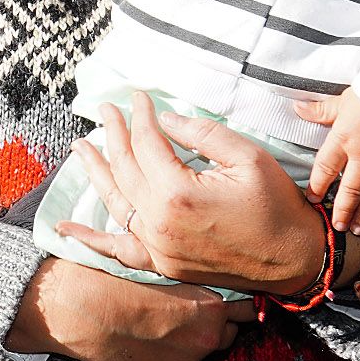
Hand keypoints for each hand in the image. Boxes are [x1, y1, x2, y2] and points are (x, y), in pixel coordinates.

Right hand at [5, 257, 253, 360]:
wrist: (75, 309)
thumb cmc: (112, 276)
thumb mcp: (158, 265)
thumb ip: (192, 277)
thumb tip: (210, 275)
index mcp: (210, 305)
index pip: (248, 306)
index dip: (236, 299)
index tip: (225, 295)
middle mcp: (206, 338)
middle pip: (229, 332)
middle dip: (214, 322)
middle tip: (185, 310)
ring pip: (202, 353)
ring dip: (190, 341)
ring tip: (157, 325)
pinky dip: (167, 358)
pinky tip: (144, 342)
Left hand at [61, 95, 330, 295]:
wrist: (295, 258)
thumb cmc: (277, 204)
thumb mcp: (247, 157)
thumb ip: (201, 134)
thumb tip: (163, 119)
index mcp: (178, 194)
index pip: (147, 144)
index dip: (142, 116)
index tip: (139, 97)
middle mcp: (159, 223)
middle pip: (126, 169)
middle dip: (114, 134)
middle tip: (107, 109)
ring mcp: (158, 247)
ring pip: (115, 202)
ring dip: (95, 171)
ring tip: (79, 146)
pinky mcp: (162, 263)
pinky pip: (118, 250)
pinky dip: (90, 239)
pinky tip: (64, 229)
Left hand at [298, 92, 359, 232]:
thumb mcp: (345, 99)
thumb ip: (322, 110)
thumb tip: (298, 110)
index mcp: (344, 139)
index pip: (325, 168)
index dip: (317, 186)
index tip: (313, 200)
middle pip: (350, 190)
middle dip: (343, 211)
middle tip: (338, 227)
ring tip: (359, 230)